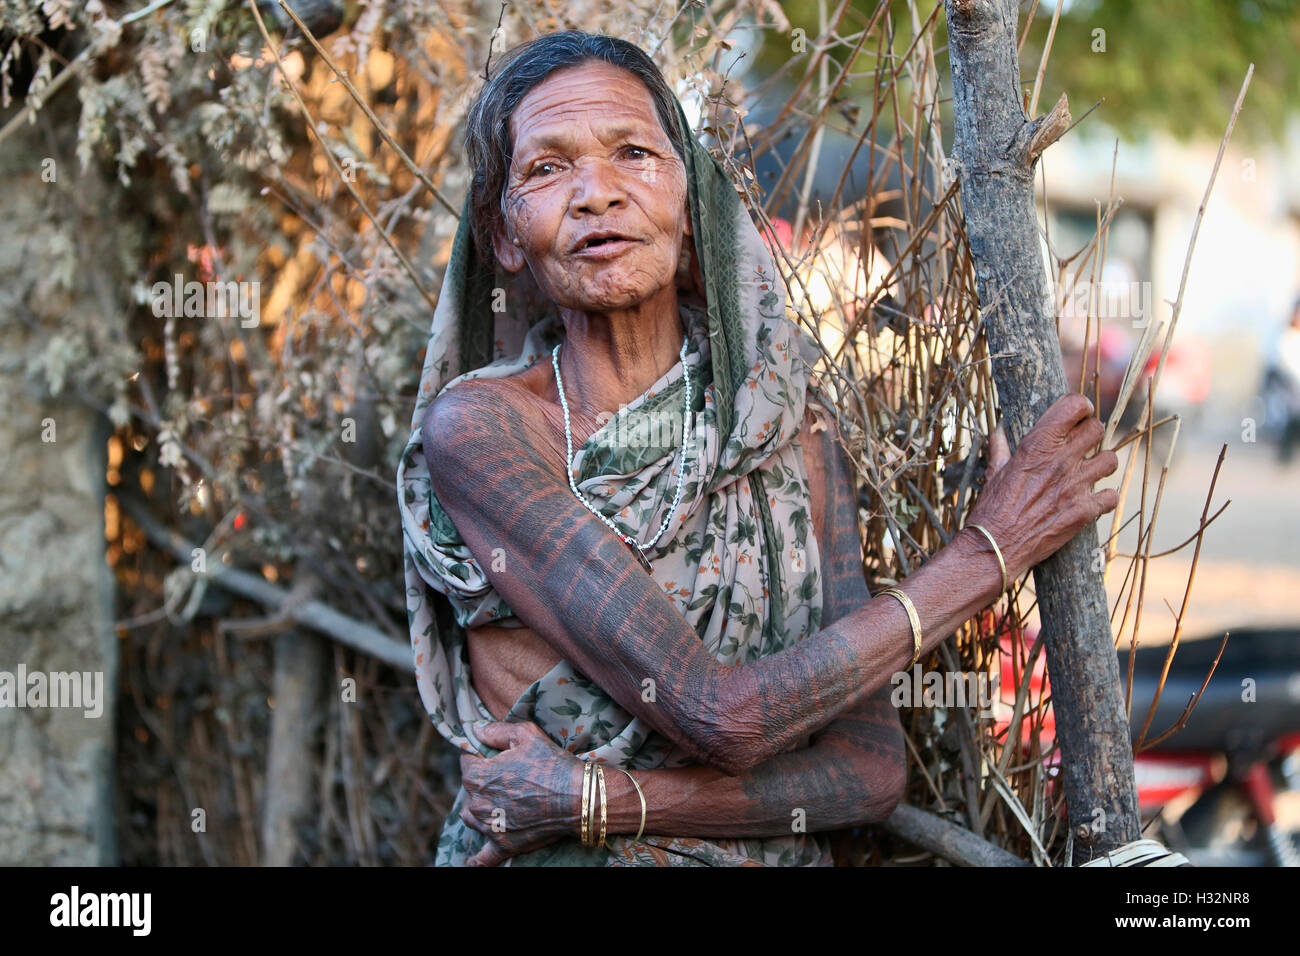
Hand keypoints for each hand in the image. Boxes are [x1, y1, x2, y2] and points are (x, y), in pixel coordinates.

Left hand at [458, 720, 584, 866]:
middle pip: (469, 790)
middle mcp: (477, 804)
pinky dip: (476, 860)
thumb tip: (476, 729)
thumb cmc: (552, 763)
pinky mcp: (503, 845)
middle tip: (508, 776)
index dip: (481, 754)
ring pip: (472, 817)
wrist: (578, 798)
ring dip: (479, 809)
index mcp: (477, 776)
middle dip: (483, 780)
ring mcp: (489, 827)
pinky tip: (471, 862)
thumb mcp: (526, 734)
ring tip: (498, 802)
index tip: (495, 753)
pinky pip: (483, 858)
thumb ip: (496, 731)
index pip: (466, 760)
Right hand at [965, 393, 1118, 580]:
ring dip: (1101, 465)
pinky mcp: (1084, 512)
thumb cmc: (991, 510)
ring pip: (1110, 460)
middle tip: (1081, 447)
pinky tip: (1091, 501)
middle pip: (1097, 429)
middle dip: (1091, 435)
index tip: (1076, 416)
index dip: (1079, 408)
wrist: (996, 548)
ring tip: (1089, 473)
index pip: (1074, 406)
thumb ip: (1000, 449)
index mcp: (1036, 446)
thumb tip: (997, 432)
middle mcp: (1060, 461)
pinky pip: (1111, 496)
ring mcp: (1075, 486)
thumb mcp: (994, 474)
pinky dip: (1105, 499)